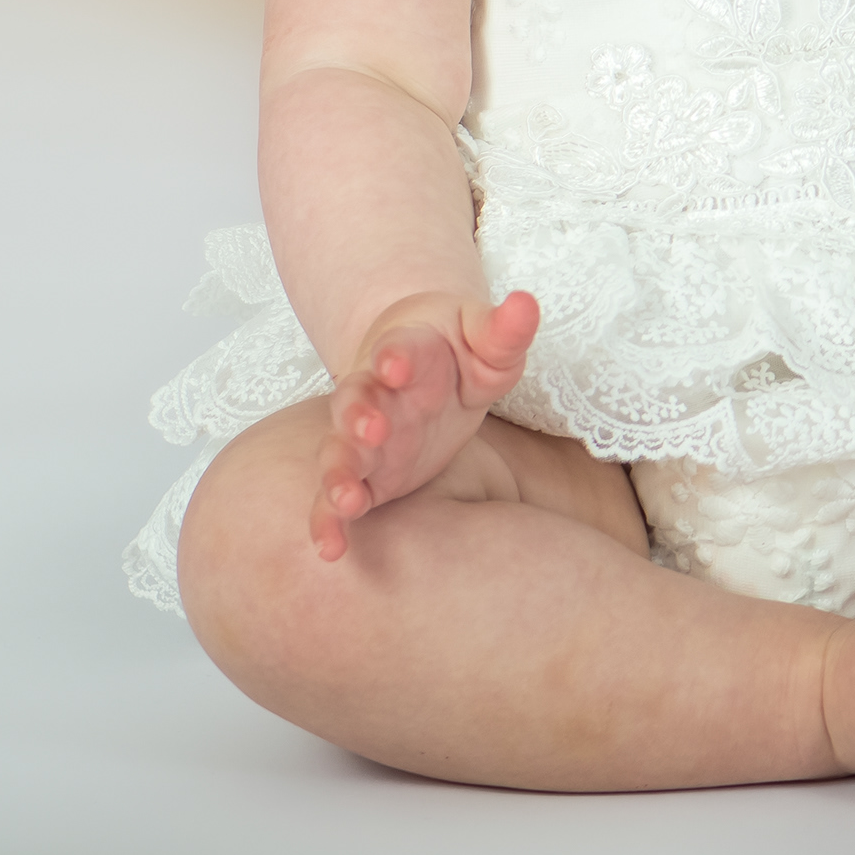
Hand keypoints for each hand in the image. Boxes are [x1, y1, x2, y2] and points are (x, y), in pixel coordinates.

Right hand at [311, 289, 539, 562]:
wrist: (416, 365)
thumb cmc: (455, 350)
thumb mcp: (484, 337)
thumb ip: (502, 329)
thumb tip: (527, 304)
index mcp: (406, 351)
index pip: (398, 349)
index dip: (396, 356)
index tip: (396, 364)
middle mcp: (375, 394)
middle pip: (356, 400)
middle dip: (359, 415)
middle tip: (369, 430)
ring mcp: (364, 438)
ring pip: (339, 452)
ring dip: (339, 473)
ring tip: (346, 499)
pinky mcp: (365, 476)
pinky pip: (336, 499)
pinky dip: (327, 521)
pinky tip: (330, 550)